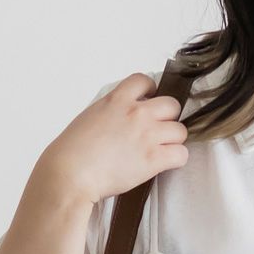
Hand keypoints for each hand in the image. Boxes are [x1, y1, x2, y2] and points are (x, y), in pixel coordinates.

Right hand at [39, 72, 189, 205]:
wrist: (72, 173)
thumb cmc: (73, 151)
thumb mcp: (91, 116)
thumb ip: (112, 111)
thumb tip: (122, 118)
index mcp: (117, 99)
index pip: (144, 81)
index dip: (151, 92)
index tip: (149, 102)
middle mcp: (136, 113)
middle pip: (171, 105)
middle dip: (168, 117)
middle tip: (158, 131)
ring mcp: (147, 135)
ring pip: (180, 130)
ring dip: (173, 141)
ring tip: (161, 150)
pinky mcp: (154, 159)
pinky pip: (181, 154)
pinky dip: (177, 159)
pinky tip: (165, 163)